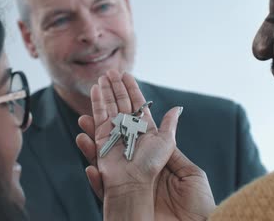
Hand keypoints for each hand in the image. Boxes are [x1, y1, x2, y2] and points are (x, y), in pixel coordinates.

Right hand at [76, 70, 215, 220]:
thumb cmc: (186, 201)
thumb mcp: (184, 162)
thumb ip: (171, 133)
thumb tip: (176, 109)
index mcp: (153, 141)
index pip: (139, 110)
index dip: (132, 92)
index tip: (125, 75)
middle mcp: (134, 144)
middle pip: (121, 111)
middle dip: (113, 91)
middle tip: (107, 72)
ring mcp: (119, 152)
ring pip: (106, 121)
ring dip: (100, 102)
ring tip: (96, 84)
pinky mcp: (107, 164)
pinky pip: (97, 140)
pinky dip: (91, 126)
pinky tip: (87, 113)